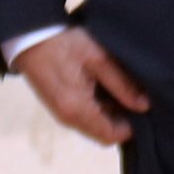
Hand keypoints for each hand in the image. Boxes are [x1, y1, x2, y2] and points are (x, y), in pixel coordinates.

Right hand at [12, 27, 151, 146]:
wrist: (29, 37)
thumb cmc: (64, 44)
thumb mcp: (98, 58)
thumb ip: (122, 84)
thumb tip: (144, 106)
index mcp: (77, 109)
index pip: (111, 136)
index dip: (131, 127)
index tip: (142, 108)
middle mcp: (68, 118)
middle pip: (103, 134)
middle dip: (121, 120)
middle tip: (133, 97)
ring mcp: (61, 114)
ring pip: (94, 126)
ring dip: (109, 114)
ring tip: (119, 89)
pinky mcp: (58, 106)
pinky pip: (83, 117)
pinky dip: (97, 109)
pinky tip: (103, 87)